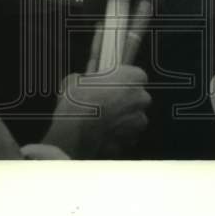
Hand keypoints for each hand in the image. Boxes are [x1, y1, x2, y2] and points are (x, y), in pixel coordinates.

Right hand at [41, 23, 151, 157]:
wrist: (73, 135)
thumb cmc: (75, 102)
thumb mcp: (75, 79)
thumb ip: (89, 76)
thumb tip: (86, 76)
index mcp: (133, 77)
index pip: (138, 73)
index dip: (125, 78)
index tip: (114, 81)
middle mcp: (142, 99)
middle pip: (138, 96)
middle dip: (125, 99)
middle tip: (105, 101)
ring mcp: (139, 122)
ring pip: (134, 117)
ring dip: (122, 118)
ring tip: (101, 120)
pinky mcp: (133, 141)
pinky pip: (127, 135)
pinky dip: (118, 135)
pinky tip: (102, 134)